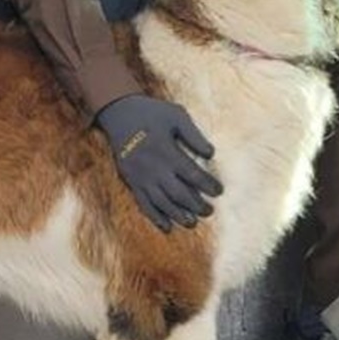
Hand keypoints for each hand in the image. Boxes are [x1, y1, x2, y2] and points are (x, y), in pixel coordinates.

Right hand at [95, 94, 223, 230]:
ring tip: (192, 222)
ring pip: (162, 202)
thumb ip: (194, 135)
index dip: (208, 185)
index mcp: (167, 151)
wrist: (119, 113)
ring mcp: (141, 177)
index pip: (193, 174)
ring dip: (178, 215)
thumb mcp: (176, 115)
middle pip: (179, 193)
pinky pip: (143, 204)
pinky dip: (155, 217)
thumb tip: (211, 154)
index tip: (219, 191)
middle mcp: (154, 168)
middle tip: (209, 211)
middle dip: (196, 205)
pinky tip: (166, 226)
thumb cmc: (152, 113)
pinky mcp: (131, 181)